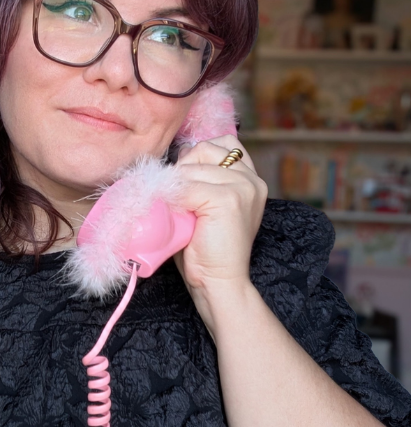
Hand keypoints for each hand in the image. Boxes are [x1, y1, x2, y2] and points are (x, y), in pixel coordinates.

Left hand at [173, 135, 266, 297]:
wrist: (218, 282)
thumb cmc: (206, 249)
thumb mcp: (206, 207)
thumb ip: (200, 180)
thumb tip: (178, 157)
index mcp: (251, 179)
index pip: (222, 144)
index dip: (196, 157)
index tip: (186, 182)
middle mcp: (252, 179)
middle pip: (203, 149)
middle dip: (183, 169)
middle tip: (180, 200)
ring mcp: (243, 187)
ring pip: (192, 167)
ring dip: (176, 186)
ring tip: (179, 212)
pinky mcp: (228, 198)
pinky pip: (186, 186)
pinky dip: (174, 200)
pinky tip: (178, 217)